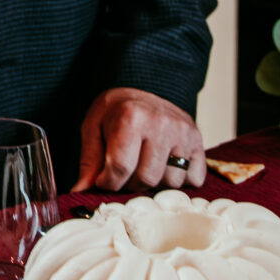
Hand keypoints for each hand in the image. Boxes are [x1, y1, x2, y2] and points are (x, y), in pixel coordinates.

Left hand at [79, 88, 205, 191]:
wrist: (146, 88)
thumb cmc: (117, 111)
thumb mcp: (94, 127)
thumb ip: (89, 160)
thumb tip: (80, 192)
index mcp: (131, 117)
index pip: (120, 168)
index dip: (108, 182)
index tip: (104, 179)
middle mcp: (161, 123)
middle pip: (146, 179)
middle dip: (130, 184)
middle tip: (125, 172)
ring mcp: (183, 132)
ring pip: (170, 182)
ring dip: (155, 183)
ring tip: (145, 165)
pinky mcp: (198, 141)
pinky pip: (193, 180)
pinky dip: (179, 179)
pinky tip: (166, 164)